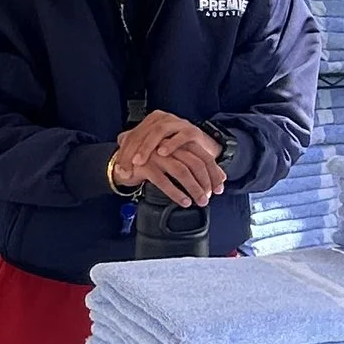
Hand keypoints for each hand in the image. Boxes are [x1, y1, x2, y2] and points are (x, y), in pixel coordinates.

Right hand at [109, 112, 224, 206]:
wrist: (123, 161)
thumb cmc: (153, 162)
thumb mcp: (175, 159)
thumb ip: (194, 164)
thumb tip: (221, 178)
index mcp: (178, 142)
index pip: (202, 156)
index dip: (213, 172)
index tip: (219, 187)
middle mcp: (169, 145)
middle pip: (195, 163)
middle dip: (206, 182)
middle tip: (210, 197)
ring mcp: (156, 154)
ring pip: (182, 172)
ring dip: (194, 188)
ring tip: (200, 201)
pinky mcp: (145, 165)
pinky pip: (164, 181)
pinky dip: (176, 193)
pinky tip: (184, 201)